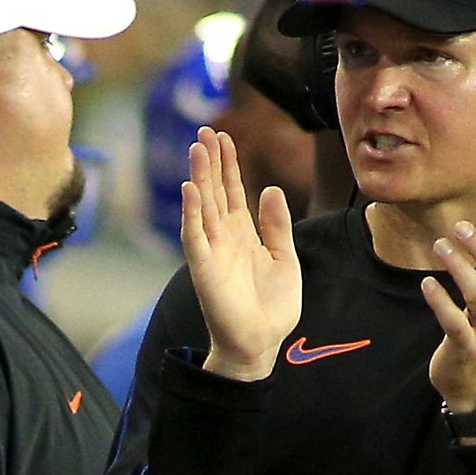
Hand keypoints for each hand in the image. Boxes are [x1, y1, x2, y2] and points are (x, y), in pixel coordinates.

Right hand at [182, 127, 302, 382]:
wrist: (261, 343)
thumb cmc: (273, 306)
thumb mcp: (284, 257)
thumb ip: (277, 225)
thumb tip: (269, 189)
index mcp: (244, 233)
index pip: (233, 190)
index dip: (229, 164)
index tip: (224, 136)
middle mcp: (224, 237)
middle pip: (214, 191)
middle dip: (210, 161)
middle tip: (204, 131)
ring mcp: (212, 250)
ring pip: (202, 206)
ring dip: (199, 177)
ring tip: (197, 148)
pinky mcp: (203, 268)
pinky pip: (194, 235)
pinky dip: (191, 212)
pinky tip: (190, 188)